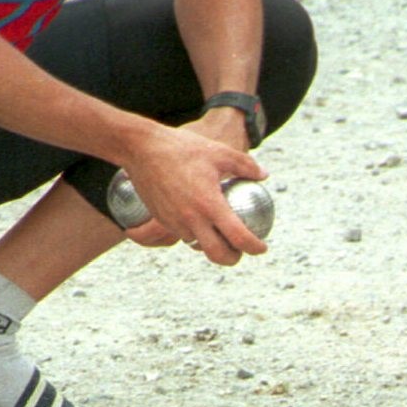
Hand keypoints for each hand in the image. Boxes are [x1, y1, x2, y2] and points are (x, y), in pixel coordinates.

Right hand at [120, 122, 268, 263]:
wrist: (142, 148)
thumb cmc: (183, 148)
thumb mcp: (220, 152)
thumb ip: (246, 165)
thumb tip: (264, 175)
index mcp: (209, 204)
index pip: (238, 237)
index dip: (254, 247)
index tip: (262, 248)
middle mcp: (191, 219)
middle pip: (217, 254)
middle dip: (232, 259)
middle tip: (241, 252)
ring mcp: (174, 221)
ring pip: (197, 245)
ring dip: (212, 246)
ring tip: (223, 236)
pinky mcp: (162, 219)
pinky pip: (182, 234)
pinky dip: (195, 234)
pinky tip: (202, 222)